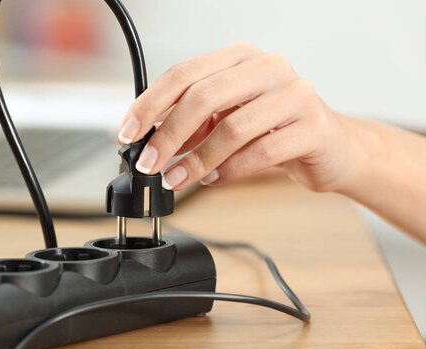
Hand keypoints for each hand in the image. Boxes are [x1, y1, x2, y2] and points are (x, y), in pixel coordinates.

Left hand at [116, 41, 363, 193]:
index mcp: (239, 57)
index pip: (183, 74)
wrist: (331, 146)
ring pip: (231, 127)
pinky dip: (230, 170)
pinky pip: (260, 152)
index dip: (149, 105)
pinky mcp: (313, 126)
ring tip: (178, 179)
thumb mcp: (225, 119)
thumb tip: (148, 142)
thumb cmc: (273, 129)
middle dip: (168, 134)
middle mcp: (267, 67)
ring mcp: (294, 93)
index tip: (127, 133)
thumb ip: (191, 125)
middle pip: (203, 96)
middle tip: (149, 164)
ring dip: (196, 160)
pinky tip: (215, 179)